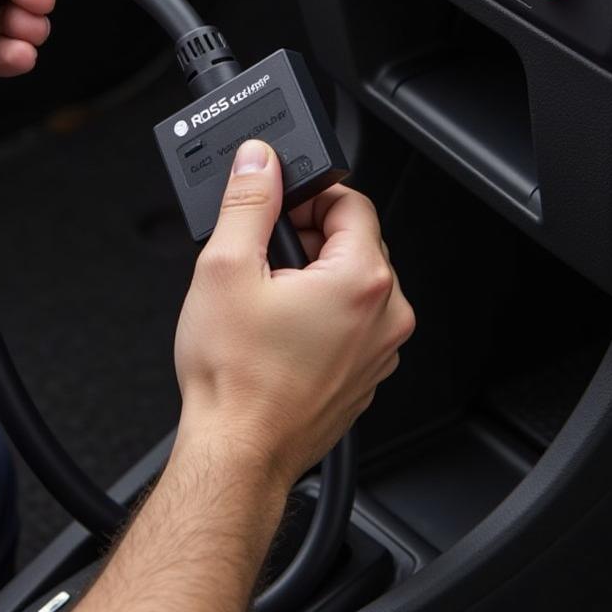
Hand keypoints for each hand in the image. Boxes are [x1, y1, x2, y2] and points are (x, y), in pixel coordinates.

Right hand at [173, 139, 414, 489]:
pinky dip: (318, 315)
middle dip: (305, 239)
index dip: (305, 196)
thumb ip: (248, 201)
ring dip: (310, 277)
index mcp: (362, 280)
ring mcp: (379, 351)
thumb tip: (259, 160)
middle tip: (259, 259)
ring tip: (263, 300)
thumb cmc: (234, 376)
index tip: (274, 209)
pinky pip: (350, 323)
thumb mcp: (225, 267)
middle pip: (353, 241)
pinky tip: (276, 332)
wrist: (237, 451)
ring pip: (350, 283)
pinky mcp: (364, 376)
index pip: (350, 200)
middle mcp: (385, 315)